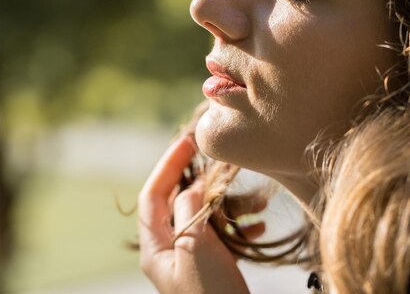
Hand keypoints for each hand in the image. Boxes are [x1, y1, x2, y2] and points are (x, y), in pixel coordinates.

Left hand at [138, 136, 250, 293]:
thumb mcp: (195, 247)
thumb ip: (189, 210)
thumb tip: (192, 186)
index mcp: (155, 247)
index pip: (152, 195)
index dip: (167, 165)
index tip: (187, 142)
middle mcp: (170, 251)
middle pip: (178, 202)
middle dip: (202, 182)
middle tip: (220, 162)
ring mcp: (191, 259)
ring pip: (204, 217)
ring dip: (227, 205)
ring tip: (254, 200)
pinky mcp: (212, 267)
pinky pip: (222, 236)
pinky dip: (238, 226)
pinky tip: (257, 226)